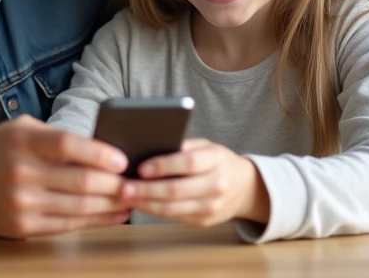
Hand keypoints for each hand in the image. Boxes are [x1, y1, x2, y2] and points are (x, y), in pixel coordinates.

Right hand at [0, 116, 131, 238]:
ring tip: (132, 200)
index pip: (68, 145)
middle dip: (115, 185)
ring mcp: (20, 203)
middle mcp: (21, 172)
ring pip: (78, 207)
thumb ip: (55, 136)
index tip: (122, 159)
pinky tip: (112, 215)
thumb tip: (101, 149)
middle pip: (80, 182)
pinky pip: (66, 225)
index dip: (99, 153)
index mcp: (22, 141)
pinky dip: (94, 221)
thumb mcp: (19, 128)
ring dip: (111, 205)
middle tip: (137, 183)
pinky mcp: (20, 226)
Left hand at [119, 139, 268, 227]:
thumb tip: (147, 148)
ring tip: (125, 197)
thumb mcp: (205, 146)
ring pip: (173, 209)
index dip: (163, 166)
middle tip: (123, 188)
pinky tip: (139, 203)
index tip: (141, 167)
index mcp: (216, 159)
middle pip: (176, 190)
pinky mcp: (204, 222)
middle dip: (146, 190)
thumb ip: (182, 147)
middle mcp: (216, 185)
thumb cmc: (216, 161)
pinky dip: (154, 211)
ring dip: (146, 204)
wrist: (245, 187)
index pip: (188, 163)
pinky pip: (174, 217)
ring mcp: (211, 207)